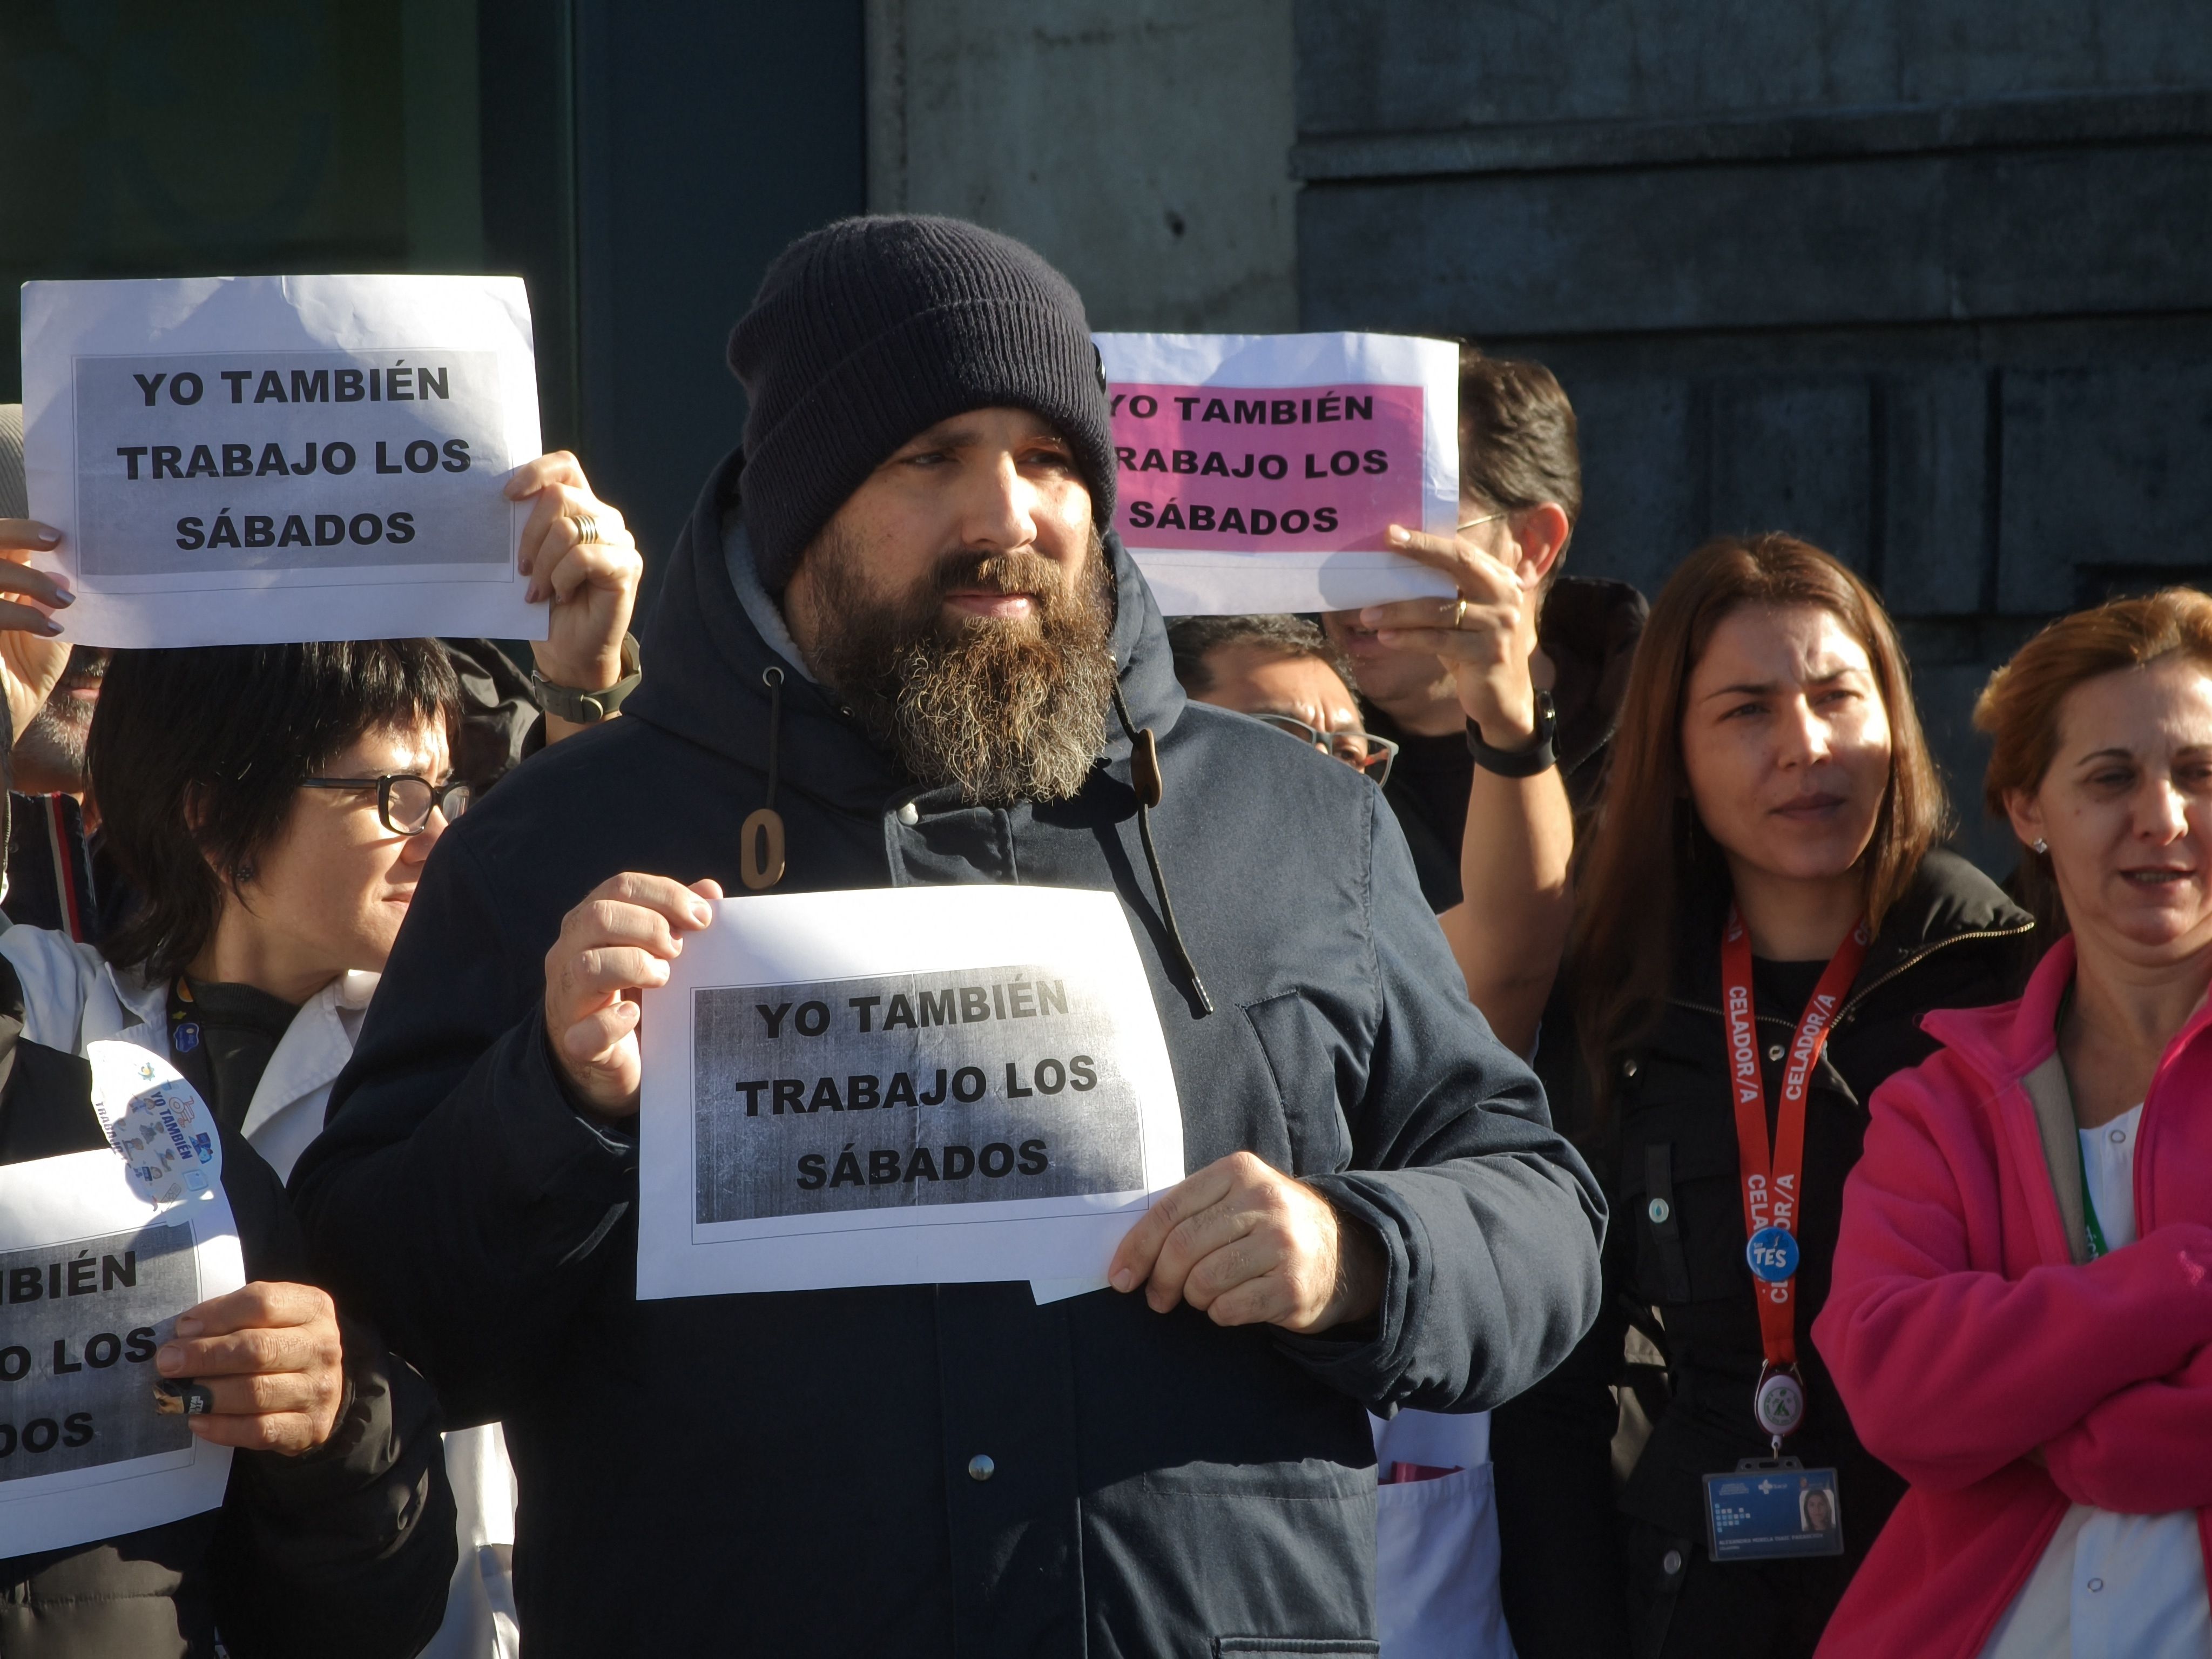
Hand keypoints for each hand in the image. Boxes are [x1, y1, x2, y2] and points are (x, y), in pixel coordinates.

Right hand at [0, 519, 76, 744]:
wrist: (2, 719)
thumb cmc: (20, 675)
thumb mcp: (44, 632)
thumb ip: (51, 600)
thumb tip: (67, 570)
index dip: (20, 531)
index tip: (57, 535)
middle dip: (15, 535)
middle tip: (54, 542)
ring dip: (28, 580)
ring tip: (64, 599)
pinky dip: (21, 615)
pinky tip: (50, 629)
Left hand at [154, 1282, 344, 1453]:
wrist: (315, 1386)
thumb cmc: (278, 1344)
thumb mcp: (267, 1317)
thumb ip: (232, 1317)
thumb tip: (186, 1331)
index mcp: (313, 1308)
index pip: (262, 1303)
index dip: (217, 1315)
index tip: (182, 1328)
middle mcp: (323, 1346)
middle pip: (258, 1349)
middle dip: (204, 1356)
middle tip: (167, 1362)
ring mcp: (320, 1389)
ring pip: (256, 1392)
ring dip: (207, 1394)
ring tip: (177, 1395)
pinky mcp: (311, 1426)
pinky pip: (260, 1430)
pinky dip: (223, 1427)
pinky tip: (198, 1420)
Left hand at [508, 453, 642, 695]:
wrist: (569, 652)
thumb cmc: (546, 605)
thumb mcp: (530, 557)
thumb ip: (528, 526)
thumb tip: (502, 502)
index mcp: (581, 508)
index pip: (565, 467)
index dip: (536, 472)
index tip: (508, 496)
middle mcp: (604, 518)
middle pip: (560, 496)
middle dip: (530, 534)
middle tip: (522, 569)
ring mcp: (619, 542)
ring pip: (569, 529)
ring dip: (544, 563)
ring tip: (539, 590)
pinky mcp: (627, 567)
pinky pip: (584, 557)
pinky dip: (563, 578)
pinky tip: (561, 595)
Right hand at [544, 873, 722, 1113]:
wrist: (613, 1065)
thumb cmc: (638, 997)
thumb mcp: (658, 954)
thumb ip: (679, 920)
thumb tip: (709, 889)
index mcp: (590, 925)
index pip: (620, 887)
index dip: (665, 895)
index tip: (702, 918)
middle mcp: (569, 954)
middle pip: (598, 916)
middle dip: (650, 926)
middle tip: (680, 950)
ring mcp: (567, 999)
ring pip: (587, 965)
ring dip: (635, 965)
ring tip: (663, 979)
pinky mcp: (576, 1044)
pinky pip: (587, 1030)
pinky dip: (614, 1021)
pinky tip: (635, 1015)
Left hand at [1107, 1151, 1383, 1333]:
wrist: (1345, 1253)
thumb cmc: (1270, 1227)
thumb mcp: (1237, 1199)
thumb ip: (1190, 1212)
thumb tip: (1128, 1255)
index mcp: (1240, 1171)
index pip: (1171, 1210)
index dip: (1137, 1247)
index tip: (1120, 1276)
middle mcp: (1265, 1201)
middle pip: (1183, 1247)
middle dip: (1160, 1280)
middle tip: (1157, 1298)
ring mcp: (1283, 1243)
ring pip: (1204, 1281)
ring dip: (1195, 1298)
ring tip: (1206, 1296)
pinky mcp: (1294, 1286)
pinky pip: (1230, 1308)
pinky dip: (1220, 1313)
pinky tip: (1233, 1305)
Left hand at [1362, 522, 1538, 745]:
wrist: (1503, 698)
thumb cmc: (1473, 650)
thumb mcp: (1462, 617)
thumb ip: (1444, 592)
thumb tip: (1394, 570)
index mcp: (1499, 579)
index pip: (1461, 551)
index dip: (1428, 540)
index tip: (1393, 532)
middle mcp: (1505, 595)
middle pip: (1459, 564)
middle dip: (1421, 551)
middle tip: (1386, 543)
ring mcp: (1499, 624)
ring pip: (1440, 609)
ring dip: (1399, 610)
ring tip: (1368, 614)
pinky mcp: (1488, 653)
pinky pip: (1439, 640)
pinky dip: (1409, 638)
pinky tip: (1385, 638)